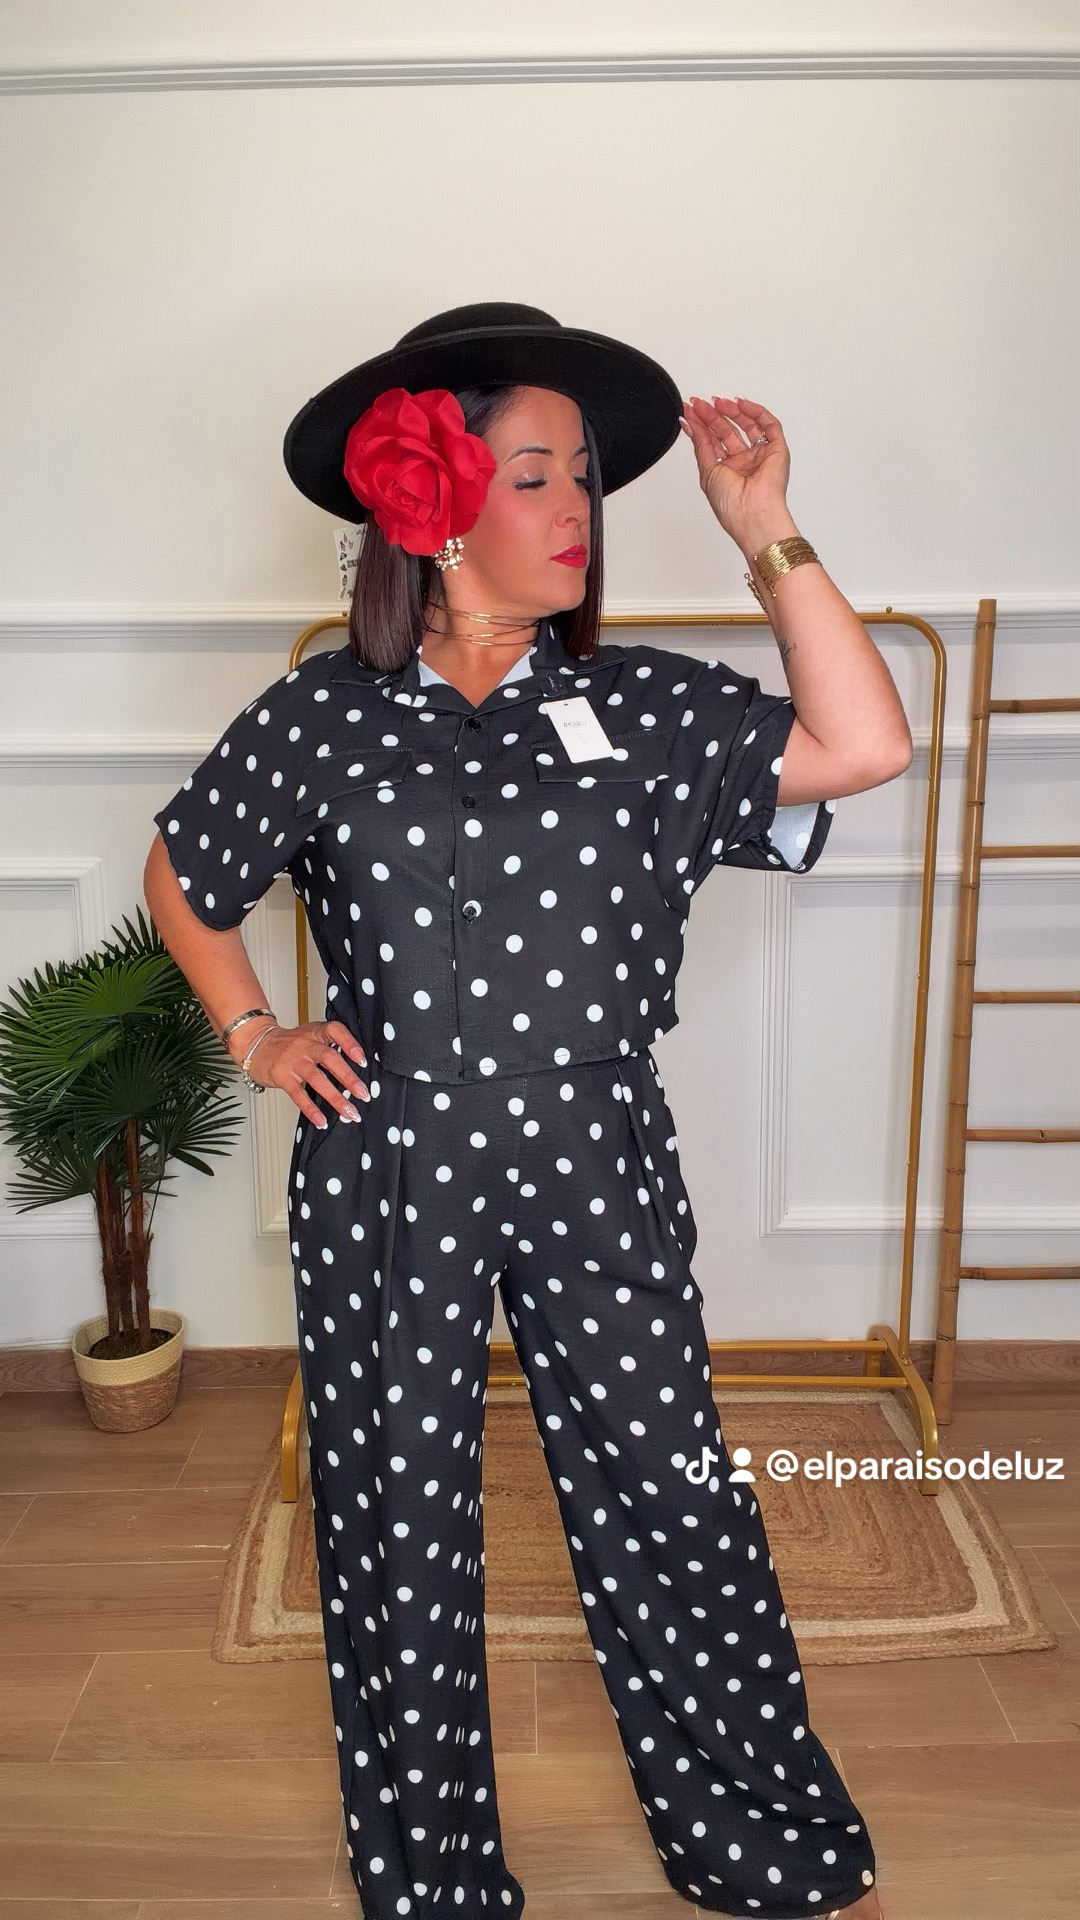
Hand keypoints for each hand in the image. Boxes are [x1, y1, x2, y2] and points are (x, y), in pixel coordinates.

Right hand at [235, 1019, 369, 1126]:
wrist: (257, 1044)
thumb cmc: (289, 1043)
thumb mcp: (310, 1035)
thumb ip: (330, 1045)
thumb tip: (358, 1067)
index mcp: (316, 1033)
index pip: (335, 1031)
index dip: (350, 1044)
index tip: (363, 1060)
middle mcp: (306, 1045)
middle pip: (330, 1058)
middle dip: (349, 1078)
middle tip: (364, 1094)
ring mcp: (294, 1061)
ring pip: (317, 1080)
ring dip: (335, 1098)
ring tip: (349, 1112)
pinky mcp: (282, 1077)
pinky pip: (298, 1095)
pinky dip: (311, 1109)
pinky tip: (321, 1121)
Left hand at [679, 394, 796, 555]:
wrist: (750, 512)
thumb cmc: (730, 503)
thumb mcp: (707, 469)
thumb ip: (700, 444)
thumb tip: (690, 424)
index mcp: (728, 470)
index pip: (714, 441)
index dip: (702, 425)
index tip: (691, 411)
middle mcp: (745, 462)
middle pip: (729, 431)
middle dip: (714, 416)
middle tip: (701, 404)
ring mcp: (761, 455)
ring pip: (748, 425)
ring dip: (732, 411)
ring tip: (717, 402)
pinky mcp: (777, 450)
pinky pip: (769, 425)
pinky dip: (756, 412)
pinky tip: (741, 404)